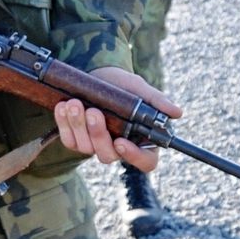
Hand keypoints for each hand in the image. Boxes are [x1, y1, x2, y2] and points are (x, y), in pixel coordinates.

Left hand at [53, 65, 181, 170]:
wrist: (100, 76)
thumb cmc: (125, 86)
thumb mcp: (141, 90)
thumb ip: (157, 101)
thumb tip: (177, 112)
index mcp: (141, 141)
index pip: (145, 162)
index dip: (134, 157)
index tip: (122, 142)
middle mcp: (118, 148)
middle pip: (108, 155)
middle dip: (98, 133)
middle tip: (93, 111)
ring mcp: (96, 146)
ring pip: (86, 147)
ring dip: (78, 126)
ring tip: (75, 103)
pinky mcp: (76, 140)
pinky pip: (69, 139)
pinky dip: (63, 123)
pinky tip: (62, 106)